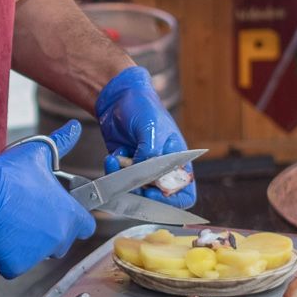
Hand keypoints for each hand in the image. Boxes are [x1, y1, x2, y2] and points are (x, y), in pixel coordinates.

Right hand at [0, 120, 96, 279]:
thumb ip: (62, 142)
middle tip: (30, 214)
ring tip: (13, 221)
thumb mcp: (38, 154)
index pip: (86, 225)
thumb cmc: (8, 174)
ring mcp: (37, 255)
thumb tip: (75, 127)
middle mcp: (58, 239)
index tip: (63, 211)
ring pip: (39, 253)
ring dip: (30, 244)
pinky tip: (0, 236)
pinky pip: (17, 264)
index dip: (76, 218)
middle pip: (62, 242)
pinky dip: (9, 255)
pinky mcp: (15, 266)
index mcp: (69, 216)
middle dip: (51, 231)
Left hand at [93, 64, 197, 209]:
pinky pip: (118, 180)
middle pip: (157, 197)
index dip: (170, 199)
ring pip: (133, 190)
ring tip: (118, 159)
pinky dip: (113, 172)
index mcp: (178, 160)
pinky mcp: (124, 166)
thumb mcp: (151, 128)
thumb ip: (151, 154)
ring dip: (123, 179)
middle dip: (141, 191)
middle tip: (130, 181)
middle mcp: (161, 169)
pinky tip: (113, 156)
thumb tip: (146, 177)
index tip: (152, 192)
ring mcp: (141, 169)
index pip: (183, 191)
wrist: (118, 97)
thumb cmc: (143, 107)